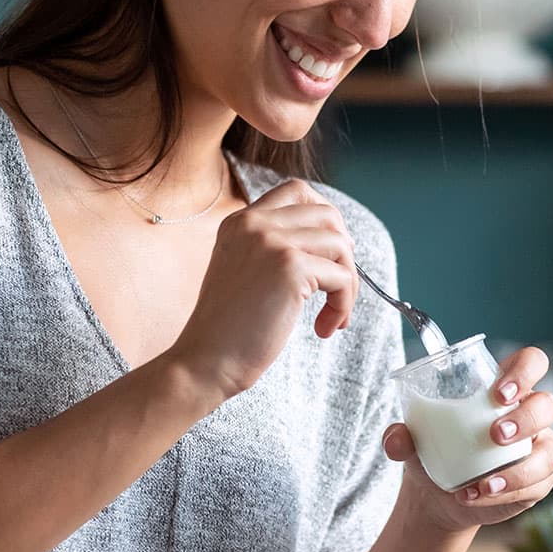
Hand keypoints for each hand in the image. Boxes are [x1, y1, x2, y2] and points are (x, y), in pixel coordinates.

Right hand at [168, 179, 358, 397]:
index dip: (325, 216)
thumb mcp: (244, 271)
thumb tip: (338, 242)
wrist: (204, 362)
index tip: (329, 253)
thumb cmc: (228, 329)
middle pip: (327, 214)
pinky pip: (343, 277)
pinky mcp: (291, 268)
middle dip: (344, 252)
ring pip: (341, 245)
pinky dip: (344, 305)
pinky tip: (324, 329)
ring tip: (332, 316)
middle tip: (338, 287)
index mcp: (239, 221)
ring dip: (348, 284)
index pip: (297, 190)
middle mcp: (254, 223)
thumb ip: (275, 249)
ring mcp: (272, 242)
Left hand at [383, 346, 552, 533]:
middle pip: (548, 404)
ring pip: (548, 452)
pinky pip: (537, 485)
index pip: (531, 362)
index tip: (499, 393)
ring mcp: (538, 448)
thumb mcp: (414, 439)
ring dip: (518, 468)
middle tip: (494, 434)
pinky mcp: (538, 480)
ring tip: (483, 481)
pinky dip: (508, 492)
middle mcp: (528, 414)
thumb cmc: (434, 450)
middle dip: (525, 419)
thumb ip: (400, 434)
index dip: (524, 371)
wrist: (437, 495)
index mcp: (504, 388)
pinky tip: (479, 494)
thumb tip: (395, 439)